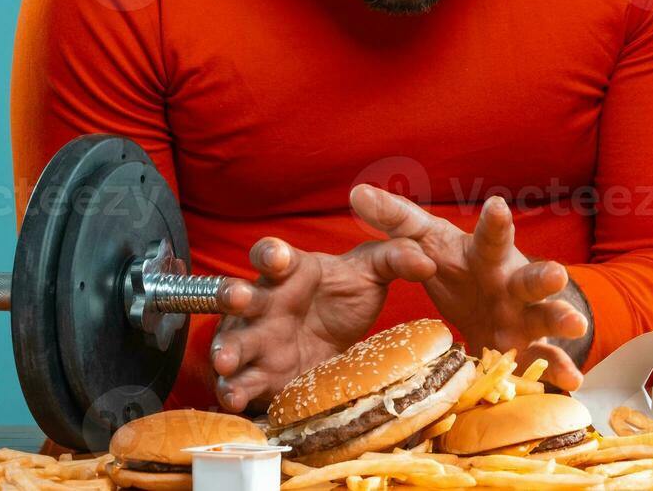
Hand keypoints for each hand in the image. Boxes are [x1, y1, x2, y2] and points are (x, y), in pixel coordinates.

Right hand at [210, 235, 435, 411]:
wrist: (341, 341)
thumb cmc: (347, 296)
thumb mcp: (375, 273)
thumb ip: (397, 259)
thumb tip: (426, 258)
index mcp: (291, 272)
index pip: (272, 255)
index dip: (272, 254)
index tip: (279, 258)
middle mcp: (266, 303)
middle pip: (239, 295)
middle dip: (233, 295)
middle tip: (238, 299)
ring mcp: (258, 341)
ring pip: (232, 341)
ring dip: (226, 349)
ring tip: (227, 360)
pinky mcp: (260, 376)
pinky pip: (240, 383)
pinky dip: (234, 391)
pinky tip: (237, 398)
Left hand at [348, 185, 590, 389]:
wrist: (488, 303)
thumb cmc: (458, 266)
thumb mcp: (426, 241)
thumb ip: (396, 220)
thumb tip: (356, 192)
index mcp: (486, 257)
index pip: (489, 236)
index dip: (493, 222)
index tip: (497, 205)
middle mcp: (511, 284)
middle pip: (529, 278)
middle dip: (543, 277)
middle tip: (557, 274)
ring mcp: (524, 318)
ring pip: (546, 318)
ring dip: (561, 320)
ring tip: (575, 324)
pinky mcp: (525, 350)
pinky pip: (544, 361)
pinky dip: (559, 371)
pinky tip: (572, 382)